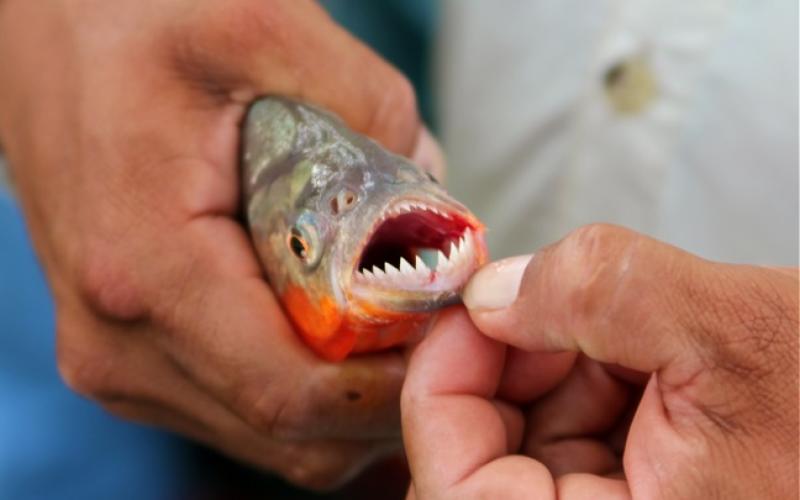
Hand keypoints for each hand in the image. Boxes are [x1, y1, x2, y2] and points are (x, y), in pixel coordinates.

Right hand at [0, 0, 441, 488]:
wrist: (42, 32)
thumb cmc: (132, 23)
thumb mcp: (265, 27)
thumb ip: (368, 105)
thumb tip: (433, 195)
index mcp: (146, 269)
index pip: (291, 391)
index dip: (390, 386)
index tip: (450, 333)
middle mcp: (119, 340)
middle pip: (289, 428)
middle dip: (380, 392)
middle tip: (435, 322)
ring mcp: (119, 359)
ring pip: (268, 433)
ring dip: (345, 395)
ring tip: (389, 320)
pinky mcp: (132, 356)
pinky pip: (239, 410)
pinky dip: (304, 388)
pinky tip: (334, 327)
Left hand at [402, 224, 797, 498]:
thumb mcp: (733, 331)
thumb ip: (598, 290)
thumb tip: (491, 293)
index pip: (452, 487)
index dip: (442, 385)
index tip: (469, 306)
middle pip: (480, 457)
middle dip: (502, 362)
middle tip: (535, 298)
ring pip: (522, 441)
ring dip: (549, 364)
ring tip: (616, 324)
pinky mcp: (638, 497)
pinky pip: (571, 437)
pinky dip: (582, 376)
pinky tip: (632, 346)